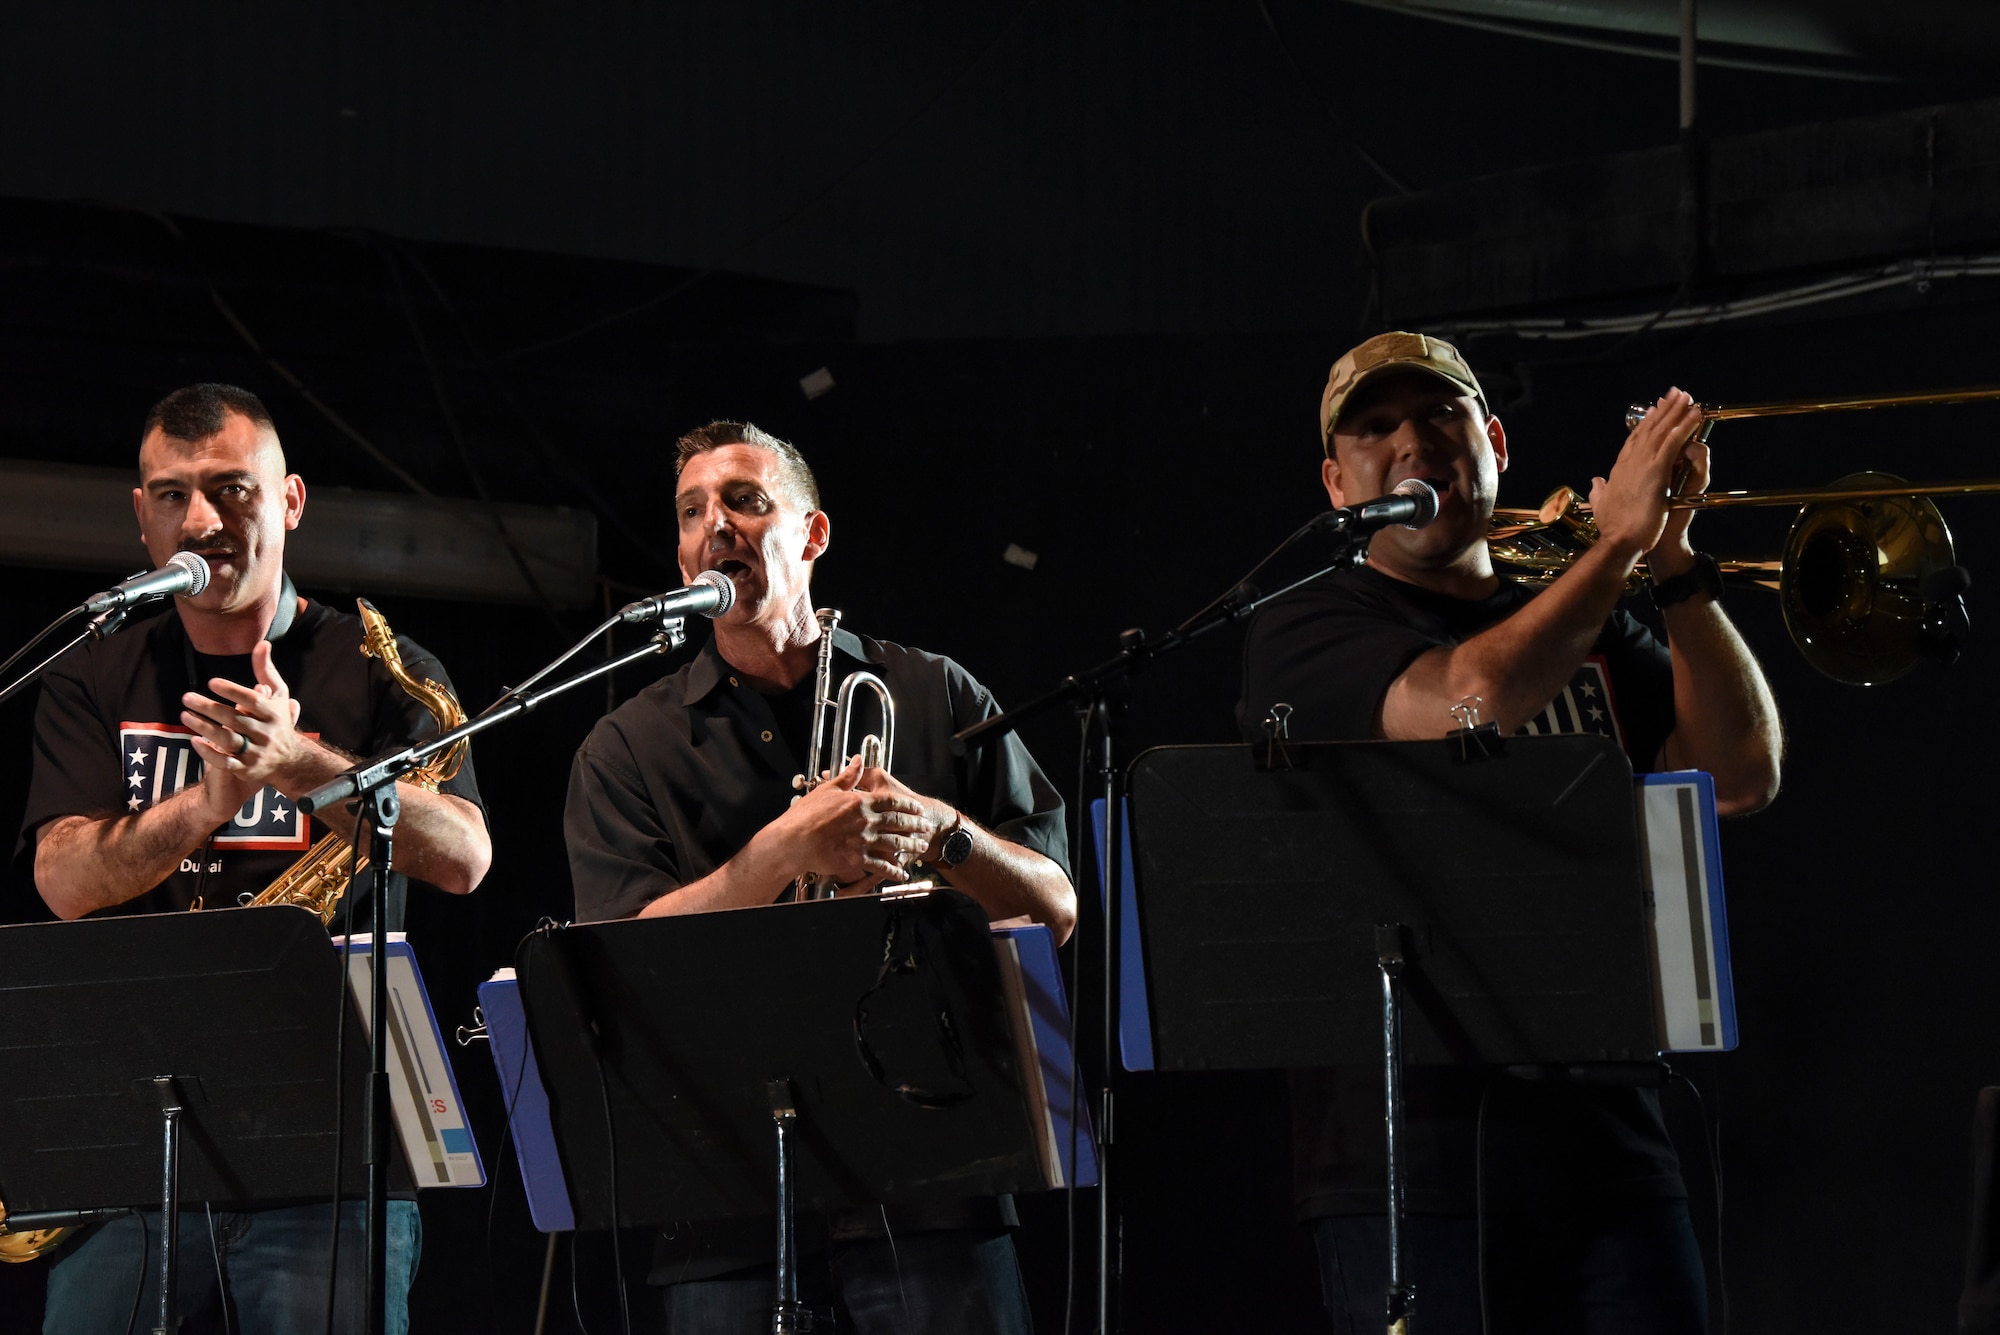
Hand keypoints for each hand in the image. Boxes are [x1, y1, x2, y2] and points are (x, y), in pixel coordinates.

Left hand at [180, 641, 310, 797]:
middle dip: (208, 707)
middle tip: (186, 697)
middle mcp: (267, 733)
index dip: (232, 691)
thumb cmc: (277, 720)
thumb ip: (266, 670)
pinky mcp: (247, 769)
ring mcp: (257, 752)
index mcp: (274, 713)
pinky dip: (209, 752)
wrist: (289, 760)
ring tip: (185, 715)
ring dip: (203, 727)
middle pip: (235, 719)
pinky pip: (226, 762)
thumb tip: (262, 643)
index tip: (211, 682)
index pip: (252, 700)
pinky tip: (194, 740)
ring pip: (227, 739)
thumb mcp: (278, 695)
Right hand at [778, 756, 933, 886]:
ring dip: (910, 845)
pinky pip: (881, 865)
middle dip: (915, 824)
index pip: (891, 801)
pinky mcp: (857, 858)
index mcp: (860, 802)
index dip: (907, 804)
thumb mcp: (828, 789)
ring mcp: (863, 840)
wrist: (793, 841)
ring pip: (894, 842)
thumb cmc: (806, 816)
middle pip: (898, 821)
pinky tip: (901, 872)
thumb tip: (858, 760)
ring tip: (921, 847)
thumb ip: (848, 776)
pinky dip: (893, 870)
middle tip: (926, 826)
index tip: (916, 807)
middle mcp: (865, 820)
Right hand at [1589, 388, 1704, 566]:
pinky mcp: (1656, 470)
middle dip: (1664, 410)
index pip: (1635, 440)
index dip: (1646, 423)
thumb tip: (1595, 481)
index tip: (1655, 410)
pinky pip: (1673, 442)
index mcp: (1619, 469)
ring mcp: (1643, 464)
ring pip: (1662, 430)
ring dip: (1676, 411)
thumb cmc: (1613, 528)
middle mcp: (1630, 461)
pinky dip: (1684, 426)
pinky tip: (1694, 414)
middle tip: (1675, 393)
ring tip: (1687, 396)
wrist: (1619, 541)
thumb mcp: (1602, 504)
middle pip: (1649, 429)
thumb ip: (1599, 490)